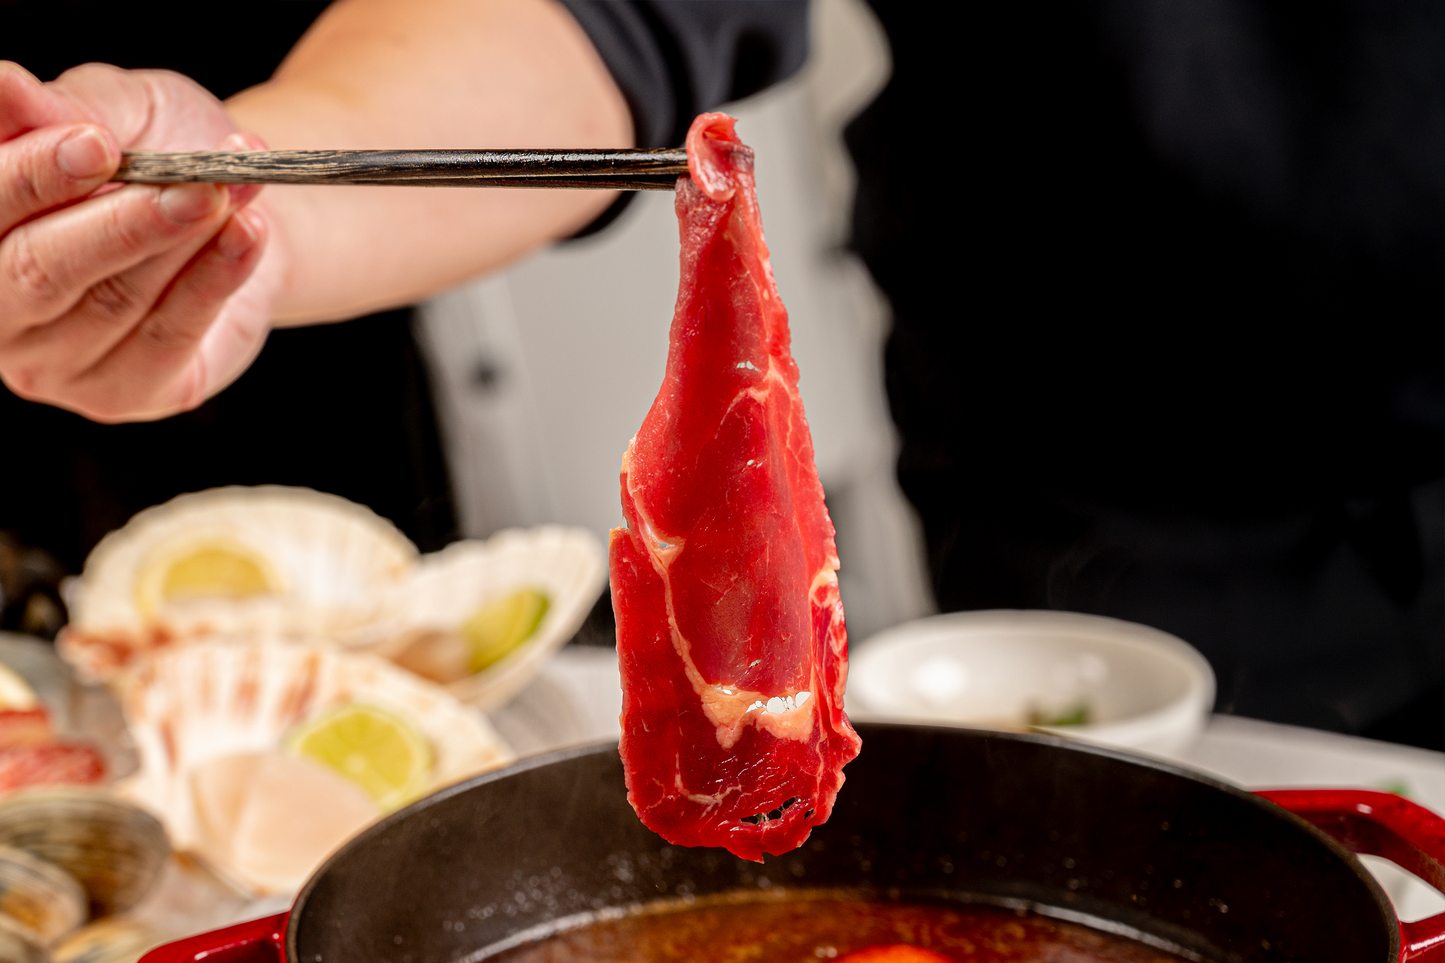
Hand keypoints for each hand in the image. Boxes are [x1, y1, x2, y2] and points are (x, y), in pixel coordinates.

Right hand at [0, 62, 284, 421]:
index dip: (33, 175)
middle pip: (40, 269)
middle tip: (192, 183)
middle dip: (121, 223)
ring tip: (236, 188)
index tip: (97, 142)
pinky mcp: (125, 394)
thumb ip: (63, 107)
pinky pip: (170, 336)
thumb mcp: (116, 112)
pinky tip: (250, 232)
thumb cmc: (157, 152)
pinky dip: (216, 279)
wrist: (234, 206)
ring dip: (186, 240)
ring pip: (116, 301)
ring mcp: (55, 365)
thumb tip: (2, 83)